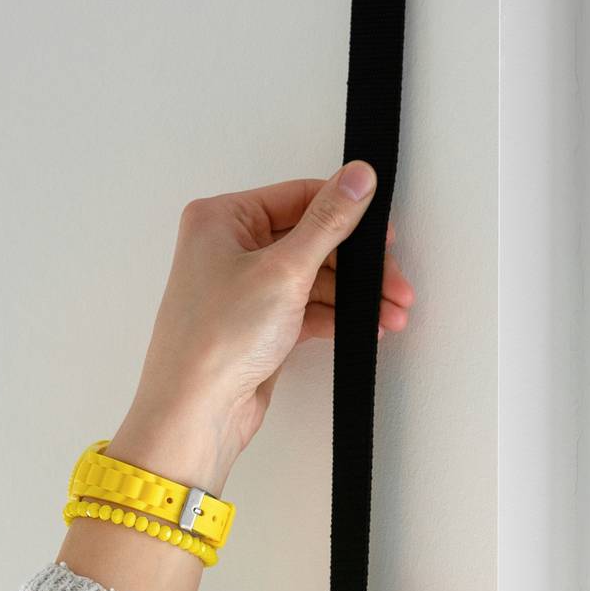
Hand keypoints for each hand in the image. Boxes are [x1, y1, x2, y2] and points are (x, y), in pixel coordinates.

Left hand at [121, 161, 416, 490]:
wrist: (196, 412)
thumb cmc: (214, 340)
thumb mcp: (283, 269)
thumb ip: (328, 222)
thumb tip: (357, 178)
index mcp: (222, 219)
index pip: (300, 198)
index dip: (347, 214)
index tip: (384, 232)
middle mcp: (230, 247)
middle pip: (313, 240)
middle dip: (358, 266)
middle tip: (393, 283)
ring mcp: (245, 286)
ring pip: (315, 277)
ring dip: (355, 296)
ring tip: (390, 314)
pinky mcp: (260, 322)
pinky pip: (308, 307)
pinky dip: (338, 316)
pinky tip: (365, 327)